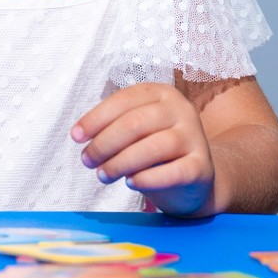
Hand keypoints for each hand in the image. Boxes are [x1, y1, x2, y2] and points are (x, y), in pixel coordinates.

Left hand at [72, 83, 216, 216]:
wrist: (193, 179)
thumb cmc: (155, 151)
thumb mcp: (136, 131)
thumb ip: (113, 126)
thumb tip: (79, 134)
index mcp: (162, 94)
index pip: (124, 100)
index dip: (96, 118)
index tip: (76, 137)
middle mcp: (182, 110)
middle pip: (136, 123)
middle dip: (104, 143)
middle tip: (87, 161)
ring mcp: (195, 138)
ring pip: (153, 147)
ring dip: (120, 163)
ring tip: (103, 175)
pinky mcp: (201, 167)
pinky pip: (172, 172)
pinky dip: (147, 179)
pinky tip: (131, 183)